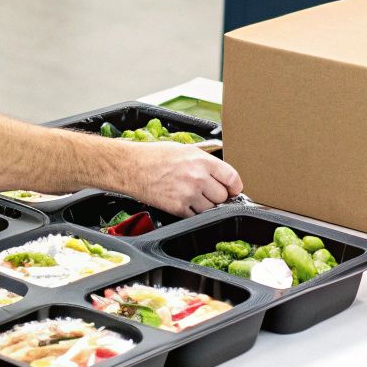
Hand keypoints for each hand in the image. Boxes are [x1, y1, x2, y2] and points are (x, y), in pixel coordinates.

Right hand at [116, 141, 242, 216]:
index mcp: (201, 161)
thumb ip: (205, 162)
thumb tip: (219, 174)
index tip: (233, 189)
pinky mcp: (178, 208)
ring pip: (211, 209)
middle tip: (209, 192)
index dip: (235, 186)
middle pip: (222, 196)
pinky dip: (193, 212)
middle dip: (218, 196)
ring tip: (193, 196)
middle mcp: (197, 178)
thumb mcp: (185, 150)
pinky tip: (184, 202)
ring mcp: (188, 194)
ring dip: (206, 206)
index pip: (232, 178)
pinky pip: (195, 216)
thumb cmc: (155, 156)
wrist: (132, 167)